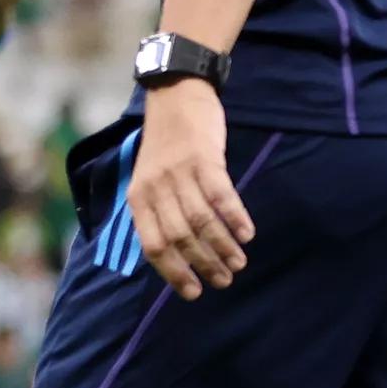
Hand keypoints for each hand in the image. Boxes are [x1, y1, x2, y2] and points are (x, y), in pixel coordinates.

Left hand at [128, 81, 254, 299]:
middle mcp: (156, 188)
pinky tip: (247, 234)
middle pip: (181, 237)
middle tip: (225, 280)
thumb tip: (179, 253)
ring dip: (223, 246)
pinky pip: (222, 196)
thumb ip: (159, 210)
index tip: (194, 293)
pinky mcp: (204, 159)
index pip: (154, 246)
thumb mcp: (150, 177)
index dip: (175, 273)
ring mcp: (180, 173)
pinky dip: (235, 218)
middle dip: (204, 264)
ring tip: (239, 262)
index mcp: (139, 197)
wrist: (176, 95)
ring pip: (202, 221)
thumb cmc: (166, 142)